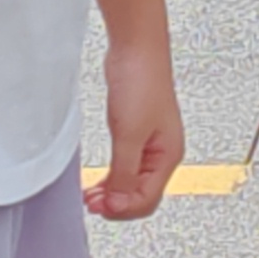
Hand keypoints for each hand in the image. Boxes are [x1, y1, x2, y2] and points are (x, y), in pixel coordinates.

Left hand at [85, 32, 185, 220]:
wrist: (136, 49)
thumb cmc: (141, 82)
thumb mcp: (129, 135)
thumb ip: (124, 173)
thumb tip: (118, 203)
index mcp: (169, 155)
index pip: (148, 199)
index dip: (121, 208)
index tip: (97, 205)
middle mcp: (163, 152)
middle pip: (142, 195)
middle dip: (116, 204)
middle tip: (90, 203)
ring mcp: (150, 143)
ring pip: (133, 184)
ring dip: (113, 194)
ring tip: (90, 196)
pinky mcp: (136, 133)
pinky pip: (126, 168)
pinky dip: (112, 179)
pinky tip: (98, 181)